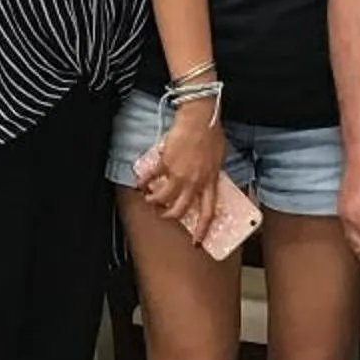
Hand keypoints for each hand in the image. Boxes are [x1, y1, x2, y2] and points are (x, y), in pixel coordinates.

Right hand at [137, 104, 225, 237]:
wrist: (199, 118)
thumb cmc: (212, 134)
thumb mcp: (219, 158)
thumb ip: (213, 173)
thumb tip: (210, 180)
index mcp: (210, 181)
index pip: (208, 212)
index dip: (202, 229)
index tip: (197, 241)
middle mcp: (194, 182)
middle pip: (180, 210)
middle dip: (170, 216)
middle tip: (165, 215)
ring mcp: (178, 174)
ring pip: (162, 198)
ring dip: (154, 202)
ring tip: (150, 199)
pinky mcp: (165, 163)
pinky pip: (151, 177)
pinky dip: (143, 181)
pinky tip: (139, 182)